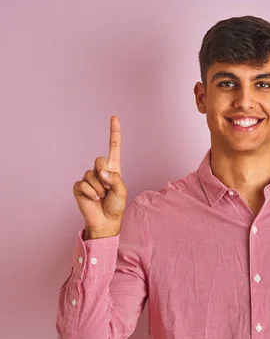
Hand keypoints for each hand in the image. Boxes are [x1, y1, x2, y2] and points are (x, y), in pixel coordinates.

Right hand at [73, 115, 126, 238]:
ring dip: (99, 188)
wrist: (105, 221)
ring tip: (101, 196)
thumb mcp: (121, 191)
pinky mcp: (79, 186)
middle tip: (108, 189)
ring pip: (91, 174)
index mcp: (113, 169)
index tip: (114, 117)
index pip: (114, 147)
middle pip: (99, 159)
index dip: (114, 133)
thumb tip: (101, 171)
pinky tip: (93, 199)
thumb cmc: (115, 206)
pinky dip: (90, 193)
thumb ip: (114, 178)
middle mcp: (100, 171)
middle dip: (104, 175)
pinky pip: (83, 184)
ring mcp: (88, 178)